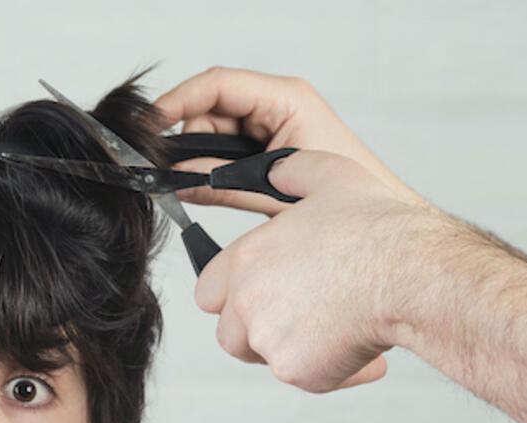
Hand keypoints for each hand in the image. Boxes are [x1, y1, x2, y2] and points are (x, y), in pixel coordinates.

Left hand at [153, 68, 464, 391]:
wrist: (413, 274)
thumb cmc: (379, 227)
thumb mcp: (331, 177)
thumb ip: (292, 172)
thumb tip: (275, 170)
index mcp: (247, 258)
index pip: (208, 290)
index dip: (234, 296)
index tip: (264, 295)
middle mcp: (247, 300)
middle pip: (228, 333)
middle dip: (255, 332)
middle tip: (297, 321)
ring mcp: (268, 338)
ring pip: (262, 358)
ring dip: (288, 351)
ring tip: (330, 334)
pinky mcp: (297, 371)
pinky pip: (305, 378)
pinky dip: (331, 372)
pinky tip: (366, 355)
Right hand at [154, 66, 425, 213]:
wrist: (378, 233)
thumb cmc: (344, 204)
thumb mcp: (272, 193)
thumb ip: (221, 183)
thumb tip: (177, 180)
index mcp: (286, 100)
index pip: (218, 85)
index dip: (178, 101)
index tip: (149, 123)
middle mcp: (276, 106)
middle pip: (209, 110)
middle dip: (186, 141)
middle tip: (167, 172)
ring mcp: (270, 126)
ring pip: (211, 134)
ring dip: (198, 160)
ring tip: (194, 187)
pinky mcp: (266, 149)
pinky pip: (222, 152)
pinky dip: (209, 170)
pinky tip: (206, 189)